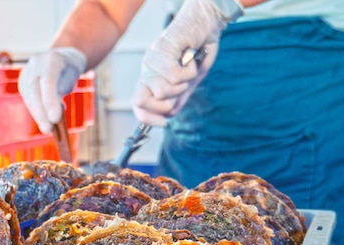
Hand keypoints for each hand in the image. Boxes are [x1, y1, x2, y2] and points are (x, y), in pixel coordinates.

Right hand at [18, 47, 86, 133]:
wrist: (61, 58)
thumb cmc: (68, 71)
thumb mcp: (70, 79)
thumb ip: (60, 95)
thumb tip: (54, 119)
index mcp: (52, 59)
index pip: (48, 80)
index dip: (50, 101)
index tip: (55, 119)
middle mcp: (36, 64)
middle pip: (34, 90)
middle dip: (41, 112)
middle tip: (48, 129)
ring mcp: (27, 72)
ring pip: (30, 97)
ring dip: (38, 114)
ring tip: (48, 129)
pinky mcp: (23, 82)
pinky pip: (28, 99)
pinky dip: (36, 111)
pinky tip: (44, 121)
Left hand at [132, 0, 242, 126]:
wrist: (205, 22)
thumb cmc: (198, 51)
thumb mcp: (189, 81)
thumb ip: (178, 98)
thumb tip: (168, 116)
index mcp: (150, 77)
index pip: (137, 104)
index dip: (147, 118)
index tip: (164, 123)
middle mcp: (146, 69)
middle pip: (142, 101)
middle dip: (165, 105)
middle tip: (181, 90)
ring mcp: (151, 60)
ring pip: (162, 91)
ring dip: (182, 85)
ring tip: (188, 69)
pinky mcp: (162, 51)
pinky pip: (175, 77)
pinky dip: (190, 72)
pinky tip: (191, 59)